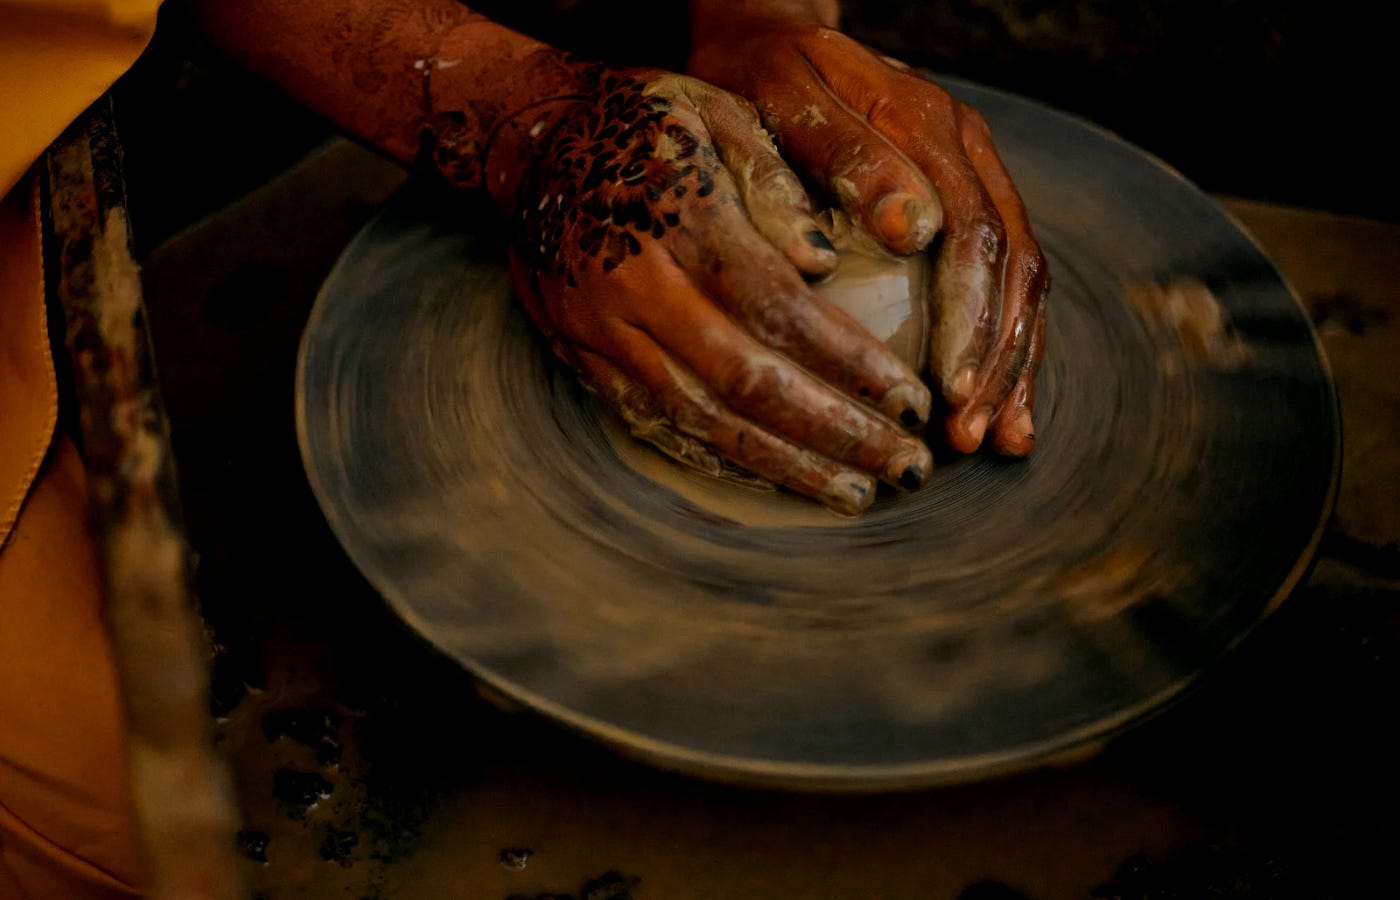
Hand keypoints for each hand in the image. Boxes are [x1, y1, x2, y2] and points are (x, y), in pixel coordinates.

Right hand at [483, 63, 934, 513]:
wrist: (526, 143)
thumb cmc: (644, 122)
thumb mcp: (717, 112)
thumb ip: (774, 181)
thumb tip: (824, 262)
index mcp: (684, 221)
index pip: (782, 311)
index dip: (853, 366)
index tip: (913, 402)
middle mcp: (640, 290)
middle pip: (750, 384)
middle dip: (836, 434)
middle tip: (905, 468)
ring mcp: (605, 336)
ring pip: (705, 421)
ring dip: (788, 467)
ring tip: (856, 493)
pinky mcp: (585, 362)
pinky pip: (660, 428)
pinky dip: (724, 461)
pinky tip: (780, 480)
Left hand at [689, 20, 1048, 456]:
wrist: (768, 41)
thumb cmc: (762, 80)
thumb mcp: (788, 101)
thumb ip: (848, 157)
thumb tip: (916, 229)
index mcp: (932, 128)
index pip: (976, 237)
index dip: (970, 323)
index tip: (950, 394)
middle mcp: (968, 153)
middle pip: (1014, 268)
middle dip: (997, 361)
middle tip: (972, 436)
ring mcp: (974, 177)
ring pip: (1022, 280)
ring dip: (1013, 365)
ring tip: (1001, 440)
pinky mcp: (965, 203)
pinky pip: (1005, 281)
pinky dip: (1006, 347)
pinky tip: (1000, 408)